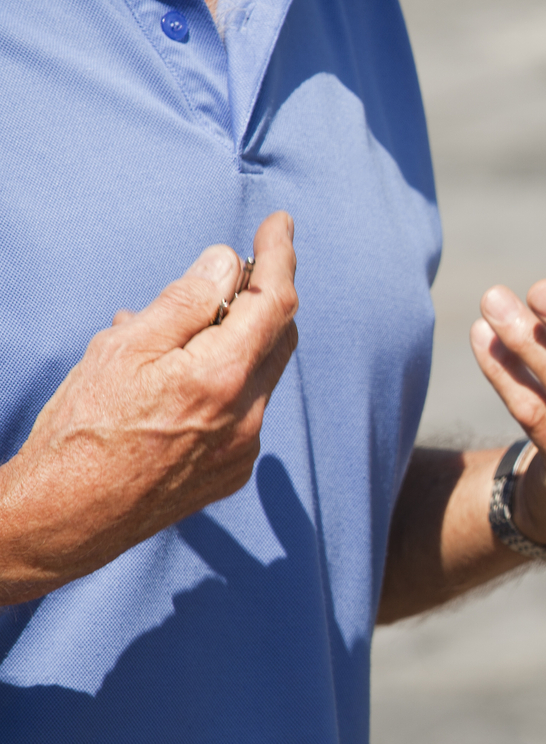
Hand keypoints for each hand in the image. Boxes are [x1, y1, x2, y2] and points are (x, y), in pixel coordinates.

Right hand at [0, 212, 300, 602]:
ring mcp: (243, 449)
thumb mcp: (122, 350)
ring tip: (177, 328)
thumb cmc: (82, 431)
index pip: (276, 302)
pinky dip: (221, 381)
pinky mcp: (231, 472)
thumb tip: (226, 262)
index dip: (280, 256)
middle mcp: (247, 417)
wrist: (67, 519)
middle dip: (263, 296)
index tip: (278, 224)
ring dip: (235, 340)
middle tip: (233, 270)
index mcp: (222, 379)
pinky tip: (174, 377)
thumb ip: (185, 303)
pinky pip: (242, 410)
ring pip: (259, 374)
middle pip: (279, 337)